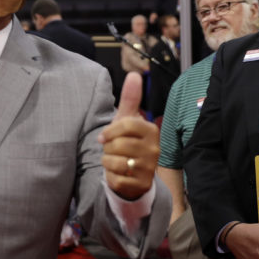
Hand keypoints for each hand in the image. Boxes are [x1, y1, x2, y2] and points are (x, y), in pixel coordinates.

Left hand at [99, 72, 158, 200]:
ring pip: (115, 162)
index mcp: (150, 131)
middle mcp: (154, 149)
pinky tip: (117, 174)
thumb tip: (134, 74)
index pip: (126, 124)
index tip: (103, 137)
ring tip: (115, 161)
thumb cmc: (129, 142)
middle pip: (118, 144)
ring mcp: (149, 168)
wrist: (136, 175)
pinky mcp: (141, 184)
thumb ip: (130, 99)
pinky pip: (116, 179)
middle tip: (113, 151)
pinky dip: (111, 177)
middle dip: (108, 149)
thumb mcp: (128, 120)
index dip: (110, 130)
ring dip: (108, 162)